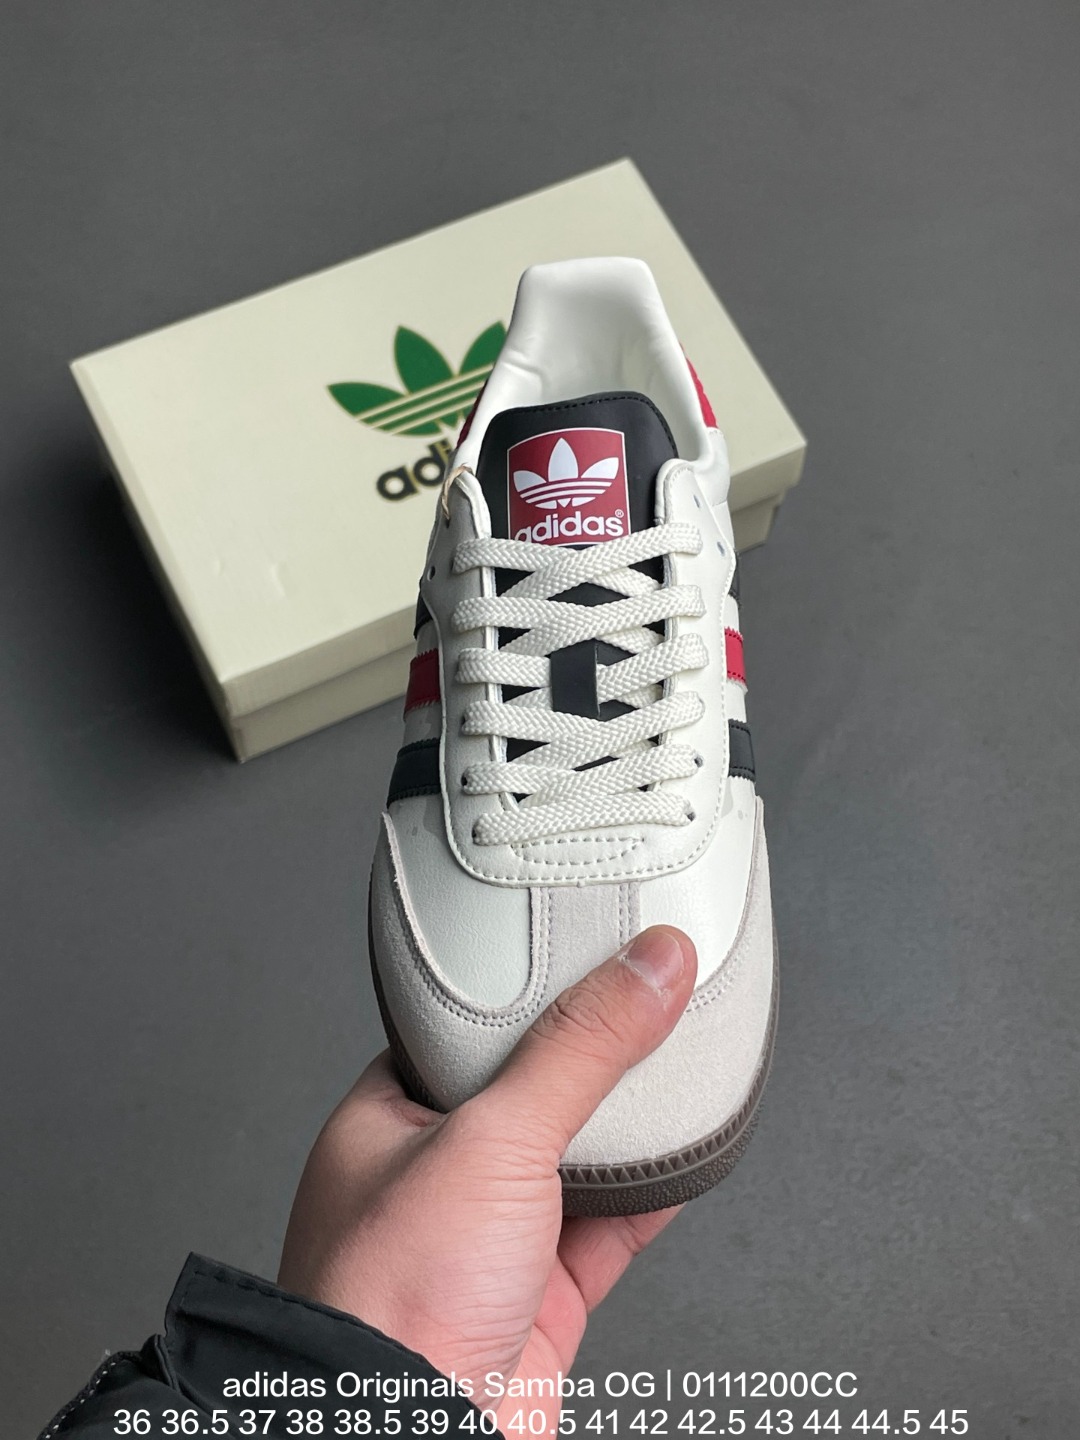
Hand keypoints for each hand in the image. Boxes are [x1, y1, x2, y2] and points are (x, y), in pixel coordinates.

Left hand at [279, 925, 696, 1430]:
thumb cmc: (392, 1301)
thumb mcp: (494, 1138)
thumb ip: (580, 1049)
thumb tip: (649, 966)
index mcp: (388, 1120)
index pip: (464, 1031)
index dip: (526, 990)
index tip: (584, 950)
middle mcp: (434, 1179)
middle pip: (529, 1093)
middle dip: (588, 1060)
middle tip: (644, 1001)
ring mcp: (487, 1243)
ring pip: (573, 1161)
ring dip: (627, 1127)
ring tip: (677, 1061)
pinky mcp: (537, 1300)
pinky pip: (608, 1228)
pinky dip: (652, 1194)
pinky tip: (686, 1158)